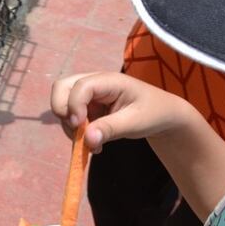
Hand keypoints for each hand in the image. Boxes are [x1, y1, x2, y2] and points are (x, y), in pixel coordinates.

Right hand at [50, 72, 195, 150]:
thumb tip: (87, 139)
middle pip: (62, 87)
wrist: (162, 116)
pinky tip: (93, 144)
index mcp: (109, 81)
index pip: (80, 86)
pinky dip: (76, 132)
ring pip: (63, 104)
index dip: (74, 105)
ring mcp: (90, 96)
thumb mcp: (135, 122)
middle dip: (62, 109)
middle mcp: (95, 84)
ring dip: (69, 126)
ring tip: (91, 144)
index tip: (79, 126)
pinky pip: (71, 117)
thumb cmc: (153, 113)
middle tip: (76, 130)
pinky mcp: (88, 109)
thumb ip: (110, 129)